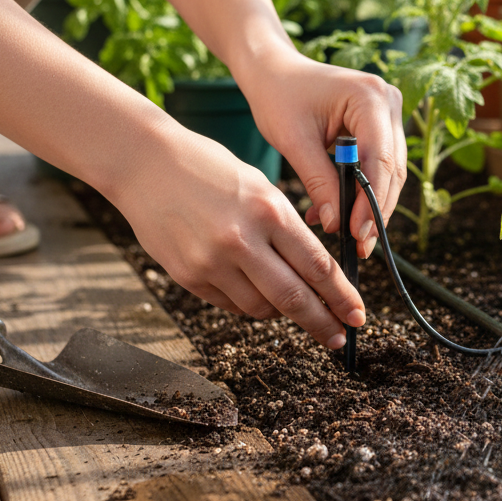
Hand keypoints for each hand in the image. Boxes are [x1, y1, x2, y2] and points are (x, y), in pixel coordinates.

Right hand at [111, 124, 364, 349]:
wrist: (144, 161)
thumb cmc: (210, 168)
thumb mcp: (261, 187)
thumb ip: (287, 230)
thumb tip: (317, 275)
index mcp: (269, 212)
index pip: (318, 267)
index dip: (342, 297)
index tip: (357, 315)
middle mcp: (242, 241)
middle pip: (295, 299)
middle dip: (323, 323)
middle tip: (340, 339)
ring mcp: (211, 262)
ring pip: (262, 308)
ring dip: (283, 313)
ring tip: (294, 306)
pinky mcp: (188, 276)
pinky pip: (231, 304)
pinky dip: (251, 304)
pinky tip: (256, 293)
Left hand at [241, 45, 405, 257]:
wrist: (274, 71)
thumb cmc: (278, 96)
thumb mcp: (294, 142)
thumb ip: (318, 183)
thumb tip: (336, 225)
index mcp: (369, 96)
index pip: (379, 160)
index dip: (371, 202)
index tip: (358, 234)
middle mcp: (389, 101)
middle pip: (392, 169)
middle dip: (375, 210)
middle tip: (359, 245)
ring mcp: (390, 113)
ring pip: (390, 172)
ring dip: (369, 204)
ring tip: (346, 233)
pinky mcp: (382, 126)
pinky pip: (380, 166)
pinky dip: (362, 191)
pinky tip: (339, 212)